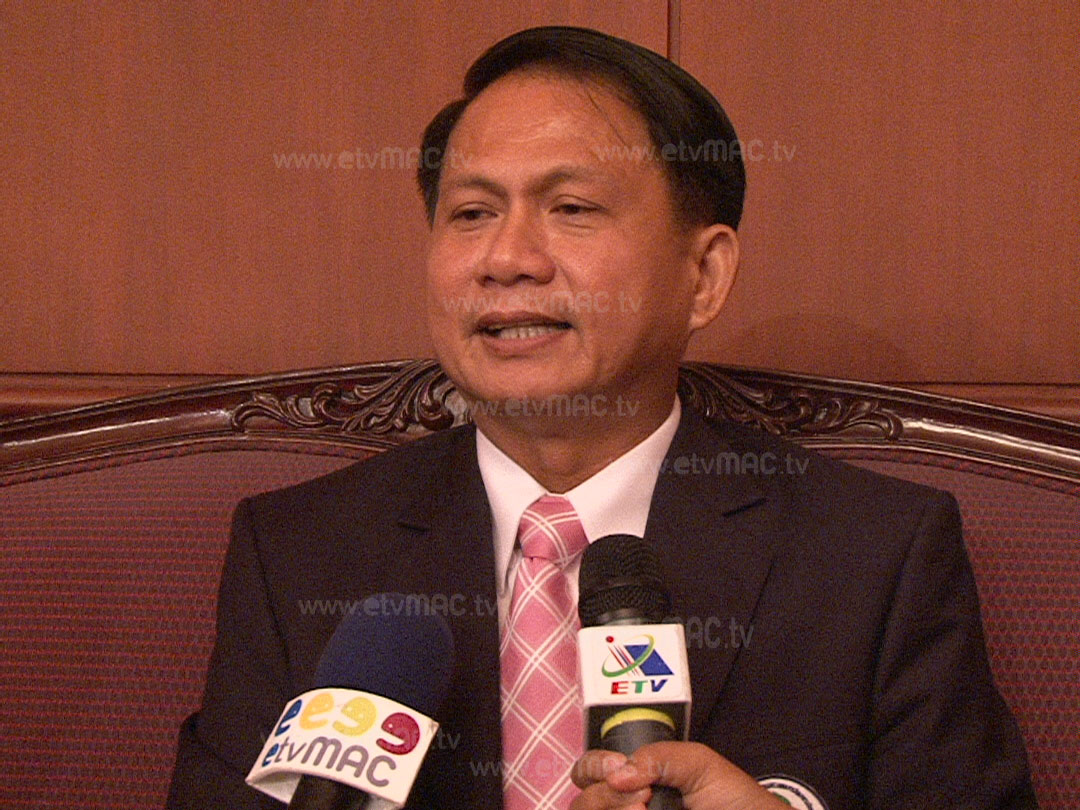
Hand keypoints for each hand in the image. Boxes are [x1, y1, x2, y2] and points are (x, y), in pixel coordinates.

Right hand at [570, 741, 789, 809]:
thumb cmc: (731, 799)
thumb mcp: (697, 764)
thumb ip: (657, 757)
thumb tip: (617, 774)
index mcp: (631, 779)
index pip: (588, 772)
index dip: (593, 766)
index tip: (618, 768)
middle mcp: (624, 805)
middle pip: (583, 801)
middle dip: (605, 795)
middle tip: (643, 799)